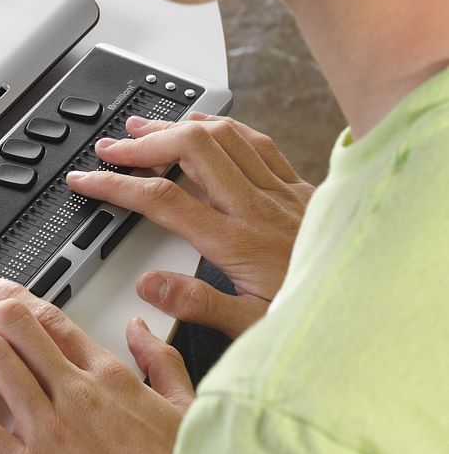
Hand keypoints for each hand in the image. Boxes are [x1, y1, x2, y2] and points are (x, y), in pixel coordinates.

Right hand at [67, 113, 313, 337]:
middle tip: (111, 148)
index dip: (117, 186)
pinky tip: (207, 126)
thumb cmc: (308, 314)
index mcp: (236, 241)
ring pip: (222, 136)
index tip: (88, 181)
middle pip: (191, 151)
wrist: (365, 299)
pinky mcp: (298, 188)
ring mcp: (278, 191)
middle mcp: (256, 207)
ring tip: (145, 125)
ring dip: (177, 125)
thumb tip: (149, 286)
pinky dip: (222, 127)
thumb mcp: (248, 328)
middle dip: (143, 143)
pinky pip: (257, 141)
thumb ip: (197, 305)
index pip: (163, 200)